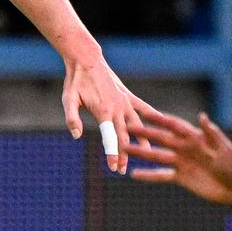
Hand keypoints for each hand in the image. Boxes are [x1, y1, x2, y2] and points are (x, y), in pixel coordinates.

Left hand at [61, 51, 157, 173]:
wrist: (86, 60)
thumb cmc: (75, 81)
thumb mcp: (69, 99)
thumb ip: (72, 118)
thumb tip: (76, 136)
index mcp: (103, 111)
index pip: (110, 137)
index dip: (113, 153)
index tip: (114, 168)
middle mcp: (117, 107)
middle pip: (124, 136)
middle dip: (124, 154)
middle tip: (122, 171)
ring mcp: (125, 101)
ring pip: (137, 125)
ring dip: (141, 141)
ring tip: (148, 154)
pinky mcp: (128, 96)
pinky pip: (143, 108)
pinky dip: (153, 116)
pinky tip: (163, 124)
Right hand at [127, 110, 231, 205]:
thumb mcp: (221, 147)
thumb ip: (210, 132)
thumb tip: (201, 116)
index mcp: (194, 137)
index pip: (173, 125)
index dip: (160, 119)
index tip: (144, 113)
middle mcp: (184, 147)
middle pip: (160, 139)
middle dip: (144, 134)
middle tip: (126, 129)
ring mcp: (181, 162)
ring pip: (157, 156)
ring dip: (141, 152)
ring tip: (124, 149)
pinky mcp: (181, 177)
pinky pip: (161, 175)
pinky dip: (148, 175)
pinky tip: (134, 174)